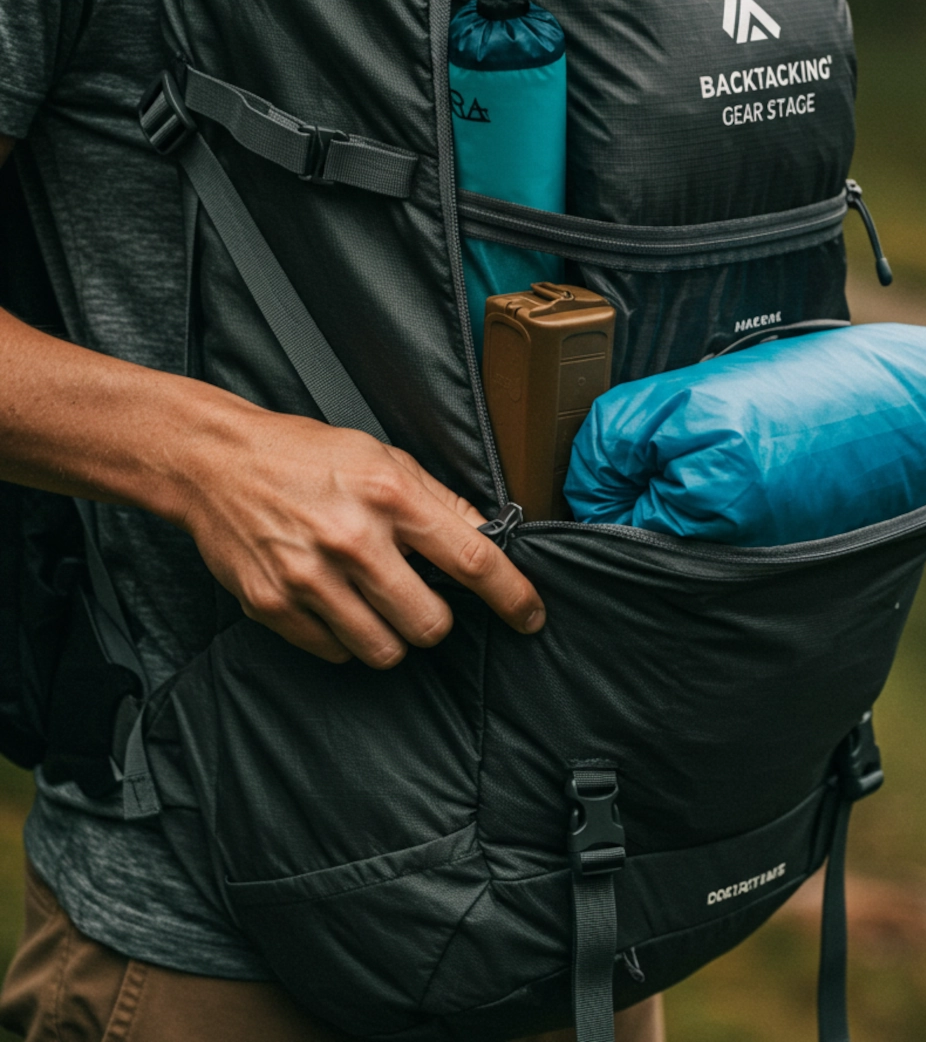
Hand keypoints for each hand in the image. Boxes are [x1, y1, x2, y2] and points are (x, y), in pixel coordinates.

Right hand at [176, 403, 544, 667]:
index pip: (472, 560)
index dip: (512, 596)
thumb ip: (439, 501)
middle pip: (430, 624)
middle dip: (436, 620)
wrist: (214, 461)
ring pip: (385, 651)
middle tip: (420, 598)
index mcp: (391, 495)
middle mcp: (353, 539)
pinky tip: (335, 602)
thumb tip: (488, 537)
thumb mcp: (382, 457)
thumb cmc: (305, 454)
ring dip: (393, 636)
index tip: (530, 617)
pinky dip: (345, 638)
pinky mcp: (273, 604)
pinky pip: (335, 652)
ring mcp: (310, 577)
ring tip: (375, 602)